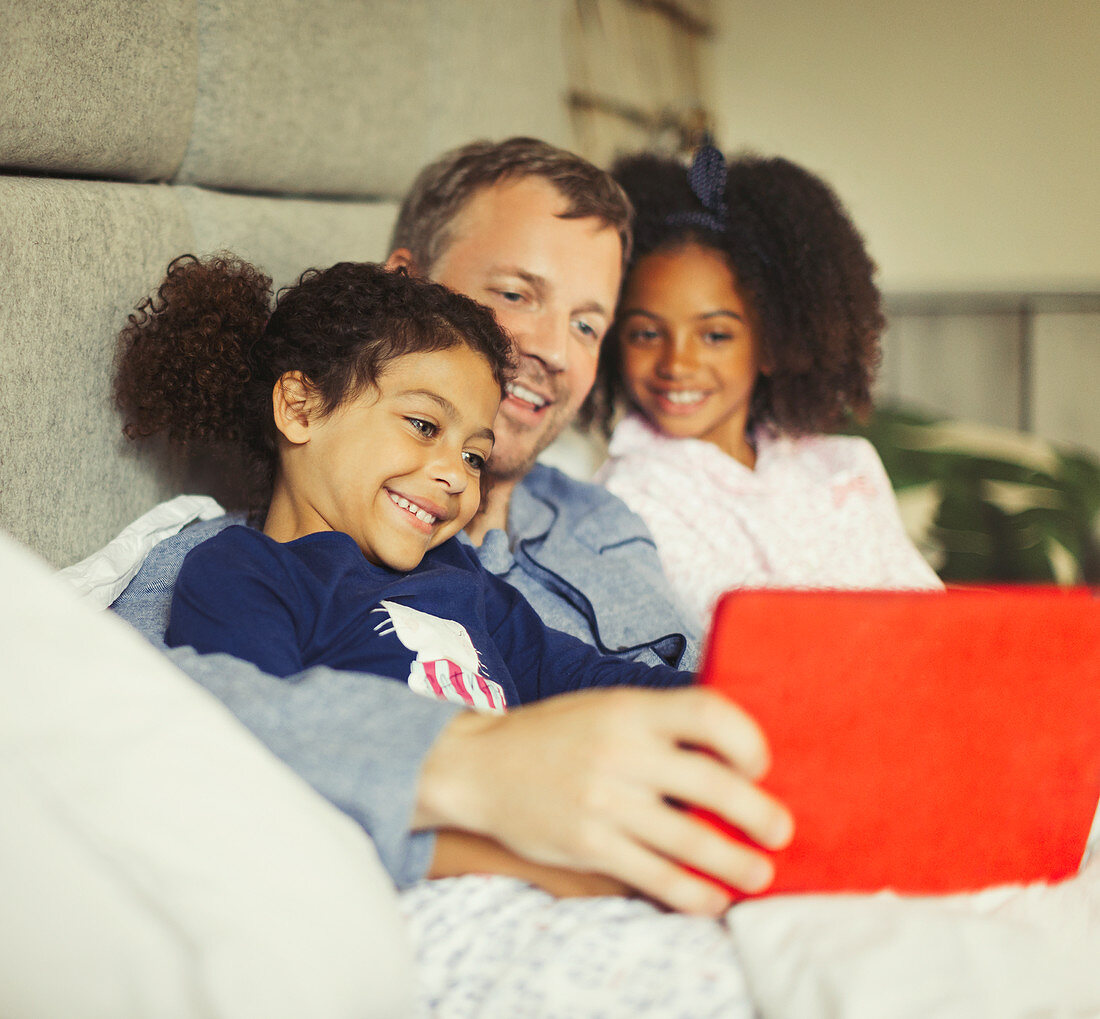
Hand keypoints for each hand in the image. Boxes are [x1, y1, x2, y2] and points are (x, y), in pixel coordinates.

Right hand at [414, 686, 793, 915]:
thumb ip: (660, 724)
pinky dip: (693, 893)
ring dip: (737, 863)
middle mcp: (621, 752)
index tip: (759, 765)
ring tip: (760, 874)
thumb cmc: (554, 734)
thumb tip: (730, 752)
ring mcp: (605, 802)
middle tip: (780, 831)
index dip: (748, 740)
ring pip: (691, 841)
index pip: (709, 713)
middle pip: (714, 785)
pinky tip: (713, 898)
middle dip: (758, 814)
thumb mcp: (607, 707)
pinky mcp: (589, 846)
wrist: (479, 765)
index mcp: (630, 709)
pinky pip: (655, 877)